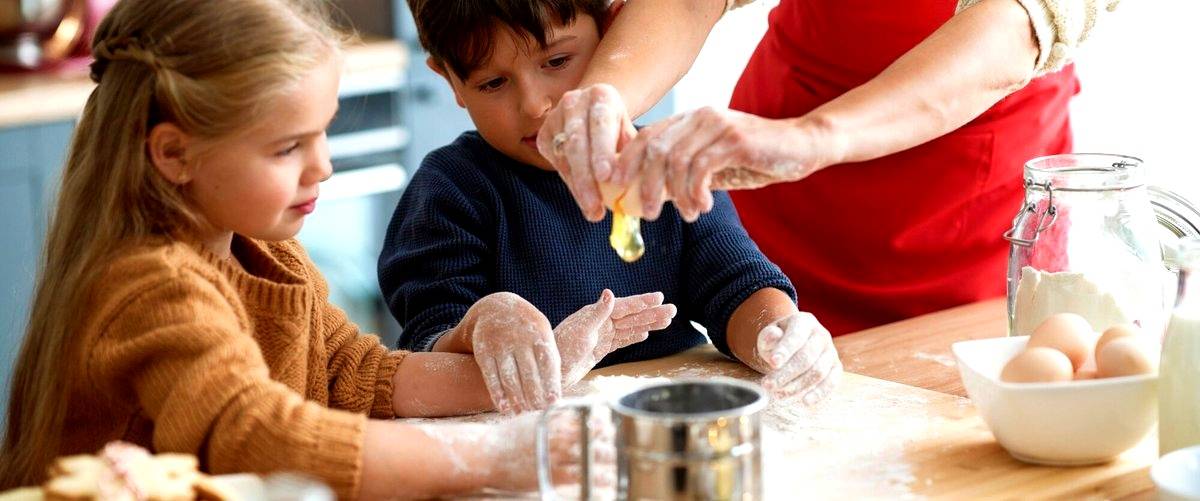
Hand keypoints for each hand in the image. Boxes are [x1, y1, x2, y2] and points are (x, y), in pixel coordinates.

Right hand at [463, 292, 560, 413]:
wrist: (495, 308)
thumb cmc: (527, 329)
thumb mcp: (542, 333)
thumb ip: (550, 358)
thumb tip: (557, 391)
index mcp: (539, 334)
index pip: (547, 363)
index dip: (551, 384)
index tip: (554, 403)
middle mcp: (519, 339)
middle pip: (529, 373)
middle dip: (535, 396)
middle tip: (539, 413)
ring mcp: (500, 344)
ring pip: (509, 377)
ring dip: (517, 399)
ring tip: (523, 414)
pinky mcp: (484, 351)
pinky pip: (491, 376)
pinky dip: (497, 394)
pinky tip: (504, 408)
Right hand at [486, 408, 616, 492]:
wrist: (487, 455)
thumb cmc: (510, 437)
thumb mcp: (533, 418)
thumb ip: (554, 415)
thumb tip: (573, 409)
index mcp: (554, 420)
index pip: (586, 417)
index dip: (603, 421)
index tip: (612, 424)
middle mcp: (557, 436)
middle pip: (594, 436)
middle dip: (611, 440)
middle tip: (624, 444)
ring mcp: (556, 456)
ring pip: (591, 456)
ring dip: (609, 460)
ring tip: (621, 463)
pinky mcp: (552, 475)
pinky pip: (581, 478)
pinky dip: (597, 480)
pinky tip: (608, 482)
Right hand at [536, 83, 638, 221]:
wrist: (593, 111)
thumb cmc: (617, 126)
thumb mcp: (629, 132)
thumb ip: (634, 153)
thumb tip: (646, 185)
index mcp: (601, 96)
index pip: (601, 124)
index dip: (602, 151)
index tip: (607, 178)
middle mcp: (574, 102)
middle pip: (578, 143)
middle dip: (586, 177)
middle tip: (596, 205)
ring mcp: (555, 117)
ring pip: (565, 156)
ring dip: (578, 187)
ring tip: (592, 210)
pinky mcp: (544, 134)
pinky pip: (556, 163)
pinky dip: (571, 183)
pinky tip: (583, 199)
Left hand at [555, 290, 676, 386]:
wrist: (551, 372)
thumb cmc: (561, 350)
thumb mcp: (581, 331)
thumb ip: (597, 313)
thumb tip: (610, 293)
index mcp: (596, 314)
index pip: (624, 306)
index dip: (642, 302)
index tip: (660, 297)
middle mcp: (600, 322)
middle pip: (632, 316)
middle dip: (652, 313)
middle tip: (673, 310)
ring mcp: (601, 335)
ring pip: (630, 328)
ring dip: (648, 324)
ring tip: (666, 321)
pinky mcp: (600, 349)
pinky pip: (622, 340)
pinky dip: (634, 336)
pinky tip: (645, 334)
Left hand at [615, 107, 829, 221]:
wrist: (802, 145)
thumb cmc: (756, 158)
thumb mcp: (714, 166)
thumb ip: (686, 174)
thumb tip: (650, 195)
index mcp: (690, 120)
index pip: (646, 137)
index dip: (625, 162)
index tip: (615, 188)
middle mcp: (699, 116)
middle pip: (654, 150)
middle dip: (644, 185)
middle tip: (647, 213)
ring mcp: (717, 125)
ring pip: (675, 161)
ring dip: (675, 195)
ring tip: (687, 214)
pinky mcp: (735, 139)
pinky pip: (700, 168)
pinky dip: (695, 192)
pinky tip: (702, 207)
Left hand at [753, 312, 841, 404]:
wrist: (794, 344)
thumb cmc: (779, 340)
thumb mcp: (770, 335)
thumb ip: (768, 336)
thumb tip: (772, 336)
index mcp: (804, 322)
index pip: (796, 336)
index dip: (785, 350)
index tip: (773, 363)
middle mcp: (821, 335)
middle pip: (806, 357)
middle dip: (786, 374)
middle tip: (768, 385)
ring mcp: (831, 351)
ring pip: (818, 372)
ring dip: (797, 386)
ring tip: (778, 395)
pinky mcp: (836, 367)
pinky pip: (832, 381)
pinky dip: (820, 393)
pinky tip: (805, 401)